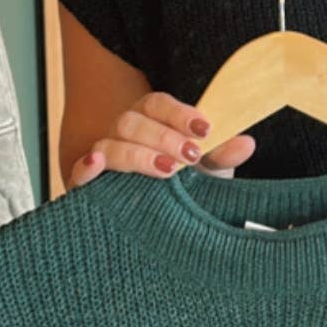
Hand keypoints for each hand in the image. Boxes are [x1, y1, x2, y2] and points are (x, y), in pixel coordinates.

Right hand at [67, 91, 255, 188]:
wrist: (165, 222)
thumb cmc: (186, 188)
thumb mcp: (210, 172)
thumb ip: (223, 156)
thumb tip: (246, 143)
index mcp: (151, 121)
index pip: (157, 104)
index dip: (179, 113)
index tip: (205, 129)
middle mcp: (125, 134)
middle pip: (132, 121)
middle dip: (163, 136)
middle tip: (191, 154)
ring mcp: (105, 158)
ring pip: (109, 144)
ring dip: (138, 154)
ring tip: (168, 169)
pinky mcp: (89, 185)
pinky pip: (80, 171)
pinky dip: (85, 167)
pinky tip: (97, 165)